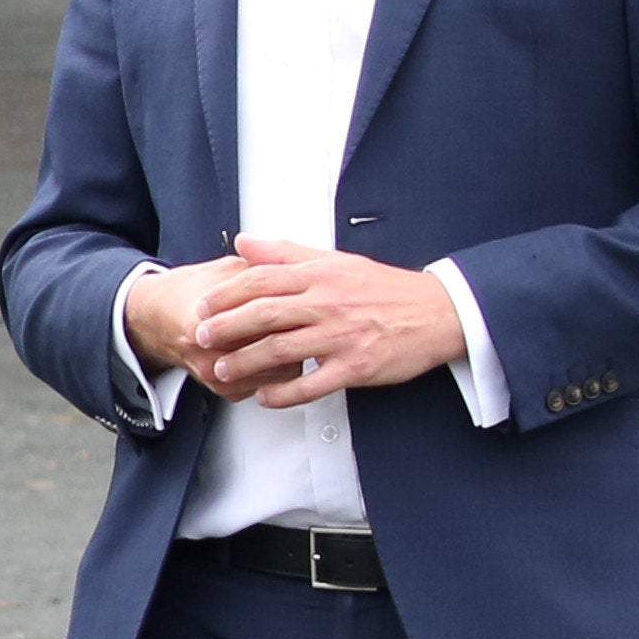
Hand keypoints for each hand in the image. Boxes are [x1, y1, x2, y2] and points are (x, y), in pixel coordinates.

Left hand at [172, 234, 465, 407]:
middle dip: (227, 328)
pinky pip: (312, 384)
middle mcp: (328, 303)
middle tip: (200, 338)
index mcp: (321, 275)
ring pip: (282, 350)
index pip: (262, 280)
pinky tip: (265, 397)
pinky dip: (284, 393)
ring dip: (246, 362)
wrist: (438, 313)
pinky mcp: (357, 367)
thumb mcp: (336, 260)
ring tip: (223, 371)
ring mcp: (342, 337)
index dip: (227, 294)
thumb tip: (242, 241)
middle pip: (265, 314)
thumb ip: (286, 253)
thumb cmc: (384, 288)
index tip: (202, 306)